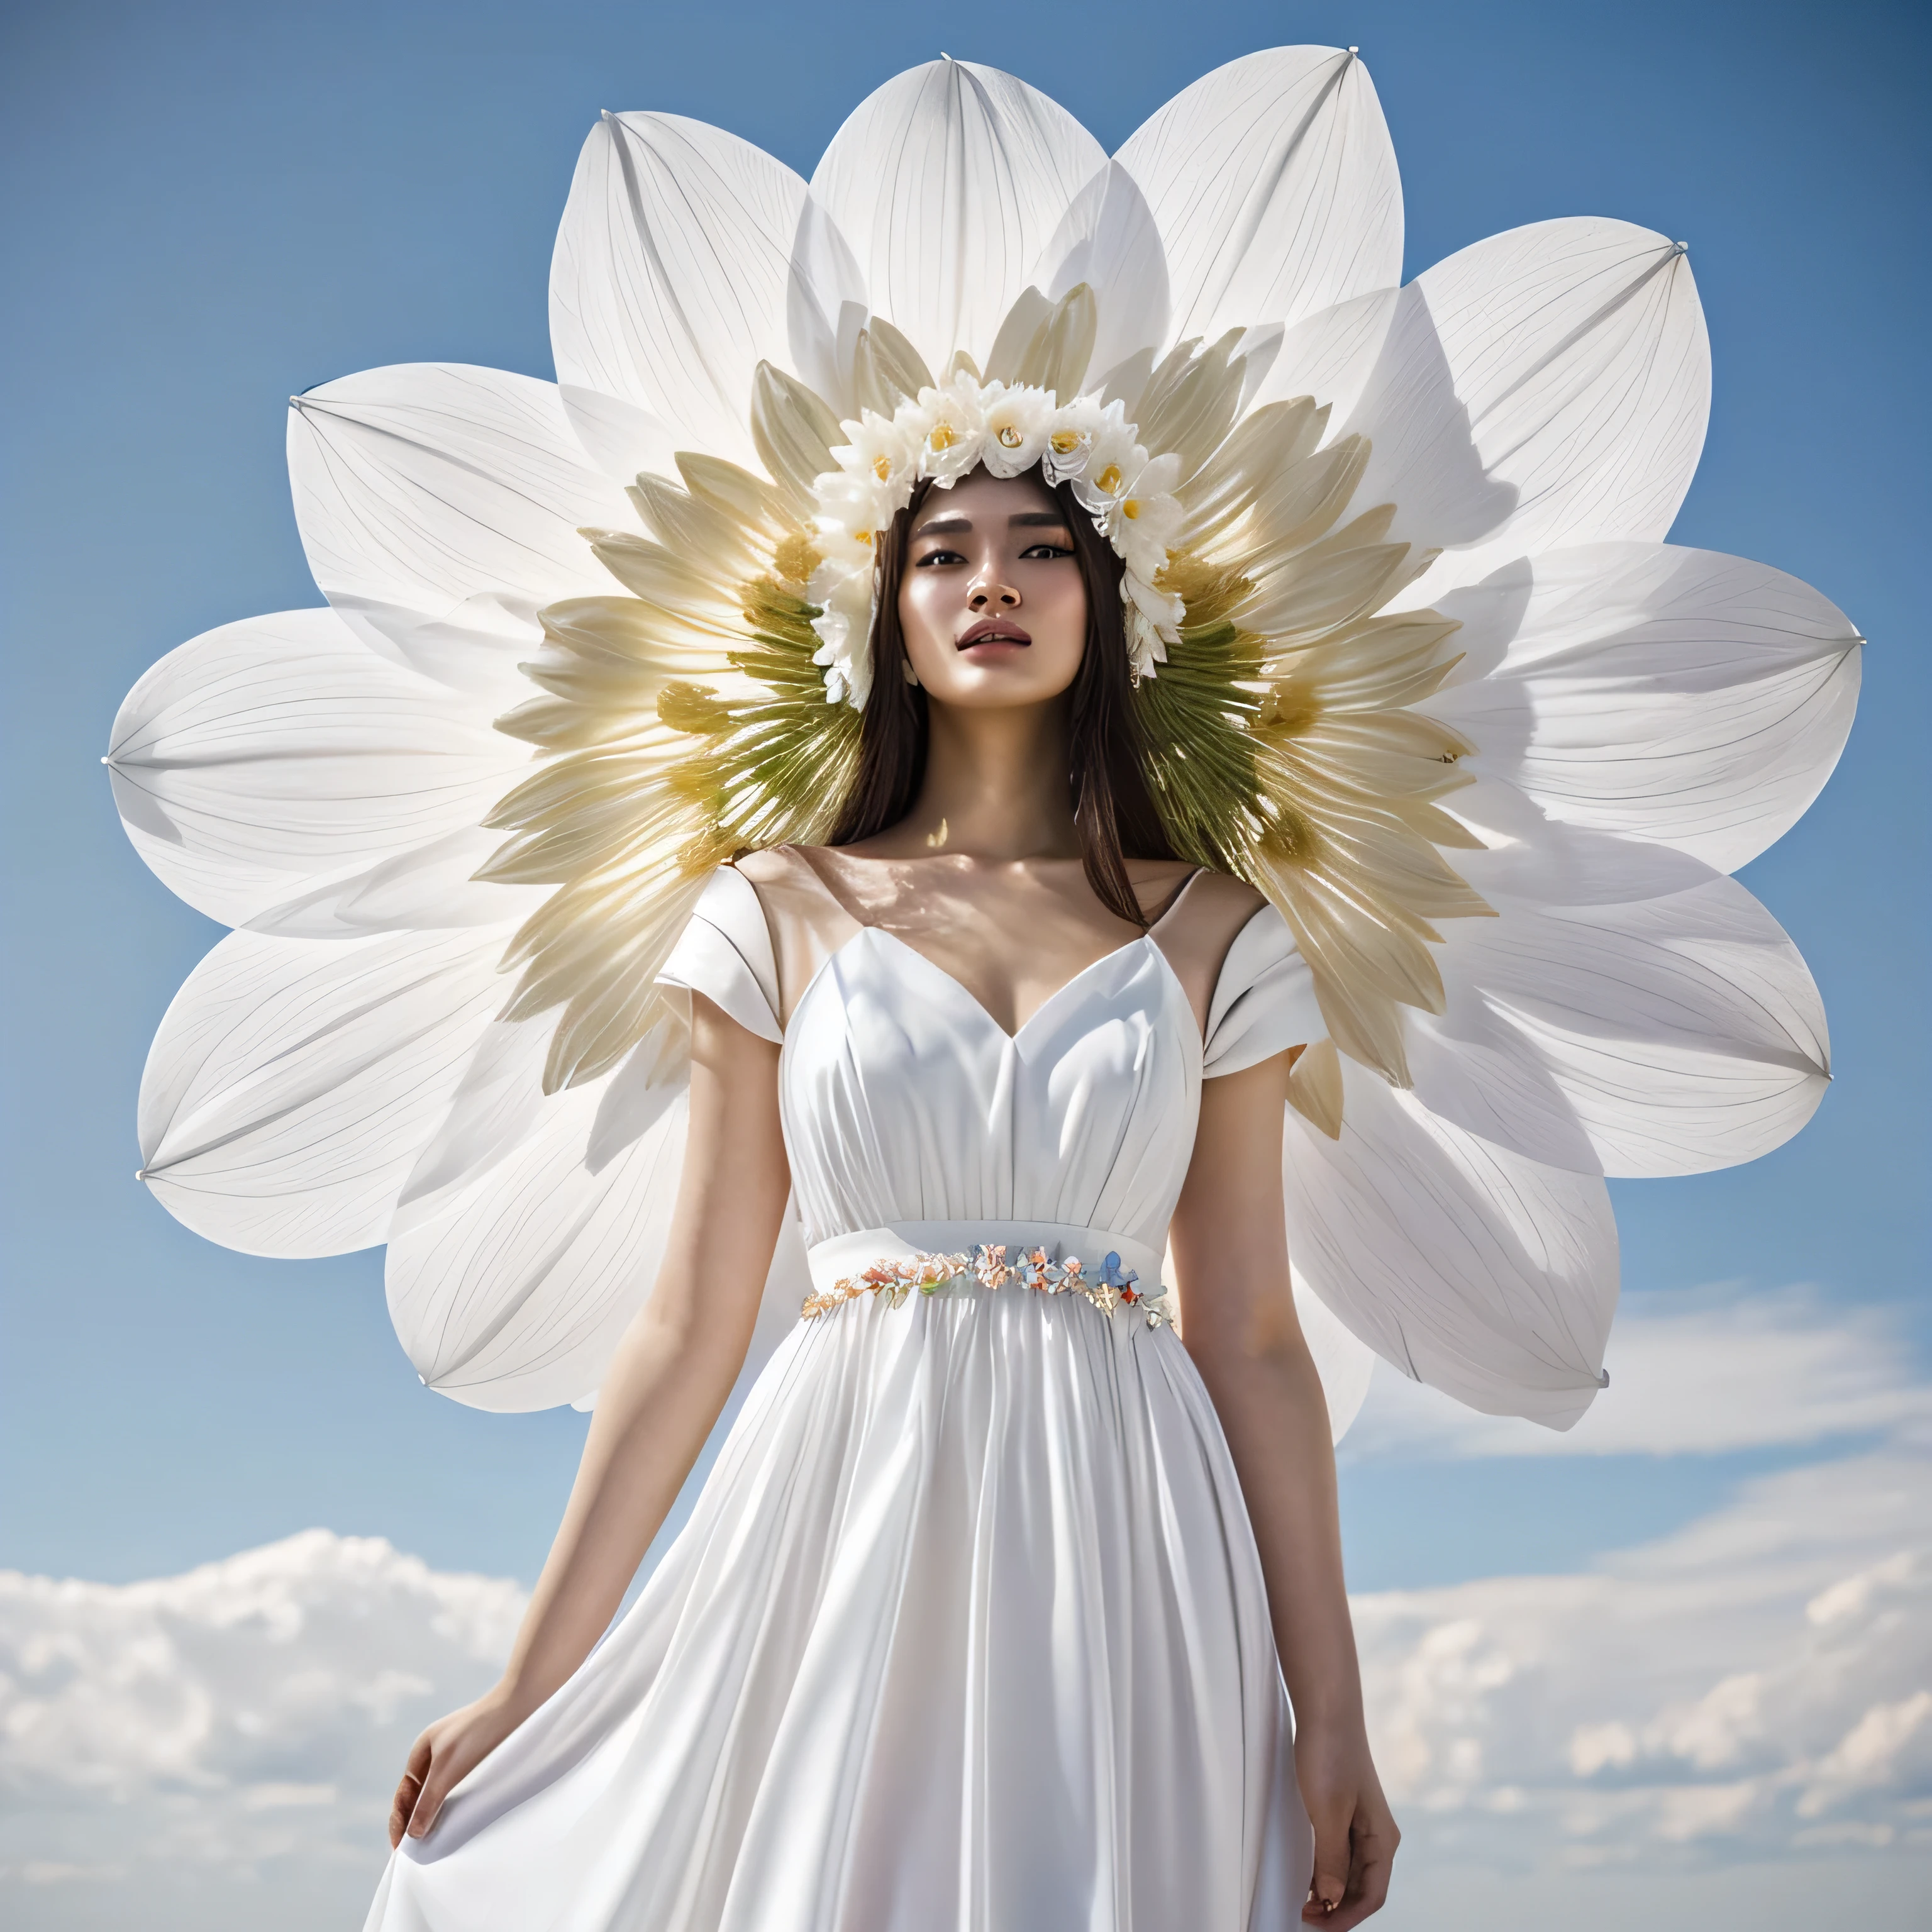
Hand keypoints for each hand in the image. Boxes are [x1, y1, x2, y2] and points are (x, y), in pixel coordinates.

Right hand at [387, 1687, 523, 1848]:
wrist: (519, 1705)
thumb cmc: (480, 1732)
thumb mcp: (447, 1770)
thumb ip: (428, 1802)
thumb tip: (412, 1835)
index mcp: (422, 1751)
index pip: (403, 1795)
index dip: (398, 1822)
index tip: (399, 1850)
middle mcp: (437, 1753)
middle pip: (418, 1796)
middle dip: (413, 1823)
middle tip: (414, 1854)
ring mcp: (457, 1756)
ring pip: (439, 1794)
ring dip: (434, 1816)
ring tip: (434, 1844)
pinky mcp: (478, 1761)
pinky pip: (458, 1790)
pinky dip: (453, 1807)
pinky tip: (459, 1822)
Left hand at [1296, 1718, 1398, 1926]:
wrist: (1326, 1709)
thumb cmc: (1329, 1755)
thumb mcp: (1327, 1812)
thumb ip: (1331, 1859)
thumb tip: (1331, 1900)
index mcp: (1382, 1838)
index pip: (1371, 1895)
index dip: (1345, 1917)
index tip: (1316, 1925)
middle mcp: (1377, 1834)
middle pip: (1362, 1887)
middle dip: (1337, 1908)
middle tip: (1304, 1916)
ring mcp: (1362, 1822)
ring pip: (1351, 1872)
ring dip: (1331, 1891)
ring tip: (1303, 1900)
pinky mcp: (1345, 1810)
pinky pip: (1341, 1852)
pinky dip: (1327, 1870)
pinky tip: (1308, 1875)